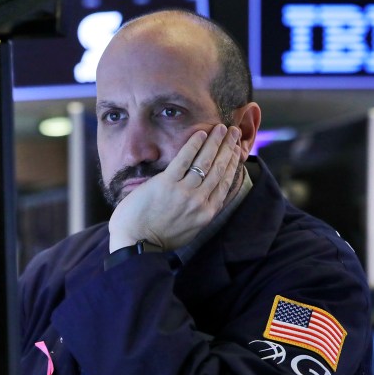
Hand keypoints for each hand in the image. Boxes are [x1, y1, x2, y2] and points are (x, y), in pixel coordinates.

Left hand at [108, 124, 241, 251]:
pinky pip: (184, 159)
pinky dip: (194, 145)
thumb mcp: (188, 230)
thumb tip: (206, 198)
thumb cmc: (157, 239)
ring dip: (215, 142)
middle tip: (234, 132)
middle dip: (228, 148)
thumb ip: (199, 213)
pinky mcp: (166, 184)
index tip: (238, 150)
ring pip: (205, 161)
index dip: (233, 163)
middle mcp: (200, 202)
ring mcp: (184, 192)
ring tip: (221, 128)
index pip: (225, 182)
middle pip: (219, 169)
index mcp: (206, 213)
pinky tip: (200, 134)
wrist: (136, 246)